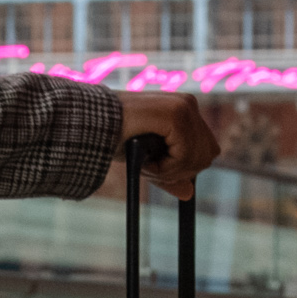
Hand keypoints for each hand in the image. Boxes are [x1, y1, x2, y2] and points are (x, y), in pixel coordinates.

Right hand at [96, 93, 221, 201]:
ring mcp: (184, 106)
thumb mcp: (147, 160)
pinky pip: (185, 155)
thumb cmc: (114, 138)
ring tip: (145, 164)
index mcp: (185, 109)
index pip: (207, 151)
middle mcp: (188, 104)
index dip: (184, 168)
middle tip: (149, 168)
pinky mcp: (175, 114)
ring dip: (169, 171)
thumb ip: (169, 174)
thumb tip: (189, 194)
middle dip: (178, 171)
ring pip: (197, 157)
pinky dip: (164, 167)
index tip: (155, 167)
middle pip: (207, 156)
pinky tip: (144, 162)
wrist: (89, 125)